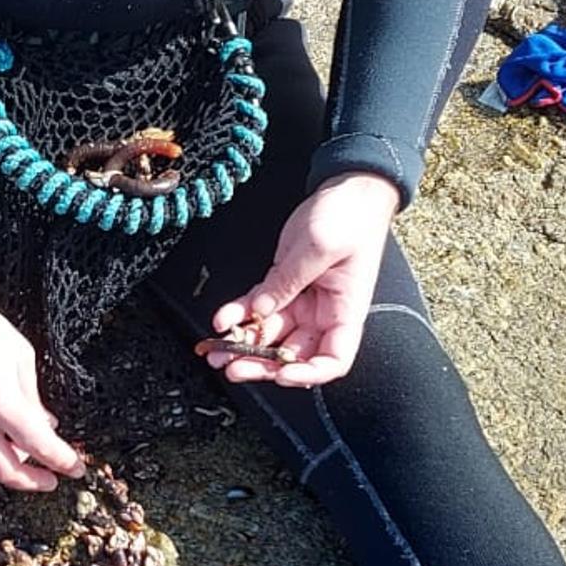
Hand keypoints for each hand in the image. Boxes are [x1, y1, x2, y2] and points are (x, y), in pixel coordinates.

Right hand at [0, 291, 86, 490]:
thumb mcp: (19, 355)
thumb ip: (33, 396)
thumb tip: (45, 425)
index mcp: (0, 400)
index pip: (39, 445)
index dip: (62, 461)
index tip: (75, 468)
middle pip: (7, 470)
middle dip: (34, 481)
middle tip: (51, 480)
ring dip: (8, 471)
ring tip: (26, 463)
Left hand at [195, 171, 400, 387]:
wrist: (348, 190)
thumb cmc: (351, 218)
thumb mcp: (319, 247)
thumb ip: (288, 282)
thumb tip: (261, 310)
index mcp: (345, 312)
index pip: (332, 360)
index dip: (308, 375)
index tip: (282, 373)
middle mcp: (323, 313)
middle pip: (292, 354)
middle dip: (261, 364)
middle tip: (234, 367)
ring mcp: (301, 300)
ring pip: (269, 334)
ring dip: (241, 345)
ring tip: (215, 351)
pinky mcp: (282, 283)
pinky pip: (257, 307)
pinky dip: (238, 314)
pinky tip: (221, 319)